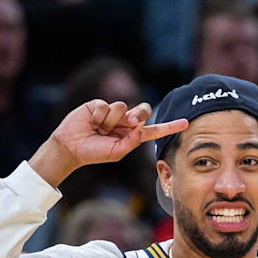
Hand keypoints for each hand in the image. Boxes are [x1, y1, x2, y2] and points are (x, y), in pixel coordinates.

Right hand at [29, 100, 188, 186]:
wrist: (72, 147)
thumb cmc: (95, 153)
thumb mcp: (118, 151)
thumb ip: (132, 141)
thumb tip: (140, 125)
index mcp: (132, 135)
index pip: (154, 130)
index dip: (170, 126)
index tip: (186, 123)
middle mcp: (125, 122)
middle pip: (143, 110)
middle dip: (140, 114)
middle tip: (130, 122)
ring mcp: (113, 113)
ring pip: (123, 107)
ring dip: (111, 121)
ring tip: (99, 129)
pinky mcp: (99, 105)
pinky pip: (107, 105)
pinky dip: (100, 115)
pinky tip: (91, 122)